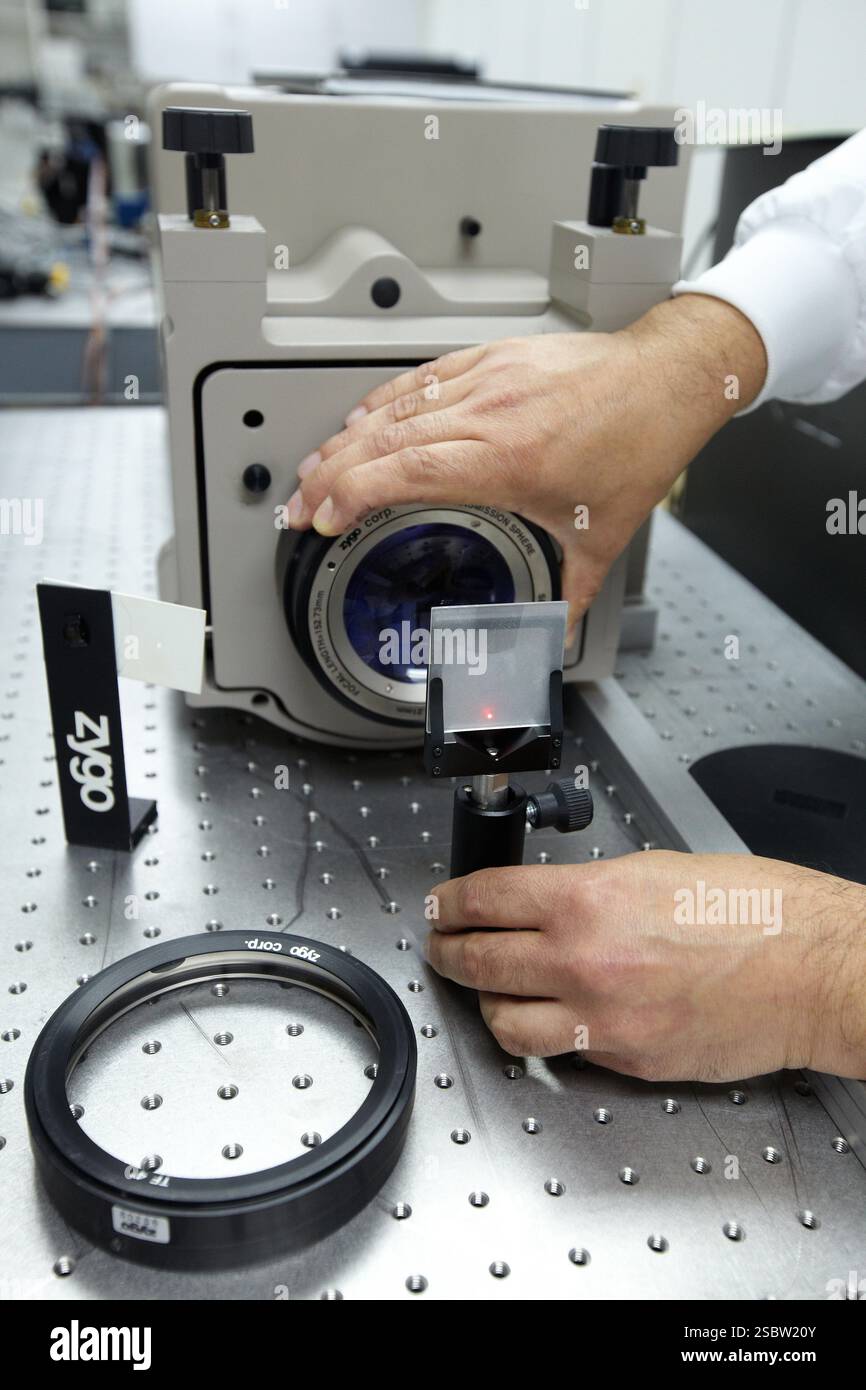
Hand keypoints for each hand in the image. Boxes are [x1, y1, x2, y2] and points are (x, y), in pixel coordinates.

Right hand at [285, 294, 765, 628]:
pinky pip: (420, 379)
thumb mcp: (602, 534)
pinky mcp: (491, 358)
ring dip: (345, 439)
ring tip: (313, 466)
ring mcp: (486, 381)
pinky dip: (382, 402)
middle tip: (298, 503)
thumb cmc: (639, 443)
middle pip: (383, 440)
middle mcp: (488, 415)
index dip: (351, 493)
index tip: (324, 518)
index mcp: (507, 459)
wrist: (666, 379)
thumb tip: (556, 633)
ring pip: (394, 407)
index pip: (403, 471)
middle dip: (329, 475)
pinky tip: (360, 418)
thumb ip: (571, 592)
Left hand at [423, 851, 865, 1081]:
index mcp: (586, 902)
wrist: (814, 971)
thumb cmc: (758, 913)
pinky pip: (564, 1051)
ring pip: (504, 1025)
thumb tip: (551, 902)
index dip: (447, 905)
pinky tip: (556, 1016)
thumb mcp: (656, 869)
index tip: (438, 908)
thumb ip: (591, 889)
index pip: (482, 901)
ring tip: (491, 991)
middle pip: (477, 964)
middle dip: (450, 954)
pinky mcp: (627, 1060)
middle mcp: (583, 963)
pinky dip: (550, 1034)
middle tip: (444, 948)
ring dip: (489, 1005)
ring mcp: (602, 1021)